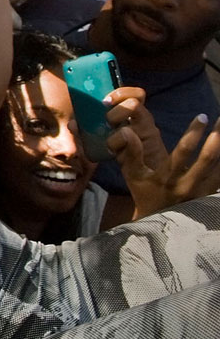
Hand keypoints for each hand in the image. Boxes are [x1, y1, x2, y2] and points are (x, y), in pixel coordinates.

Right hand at [108, 91, 219, 218]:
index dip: (193, 133)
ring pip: (219, 168)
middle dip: (216, 137)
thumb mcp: (134, 176)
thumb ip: (132, 153)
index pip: (183, 152)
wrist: (159, 221)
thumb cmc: (145, 194)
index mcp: (167, 178)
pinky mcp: (209, 195)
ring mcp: (201, 192)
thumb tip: (126, 130)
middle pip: (208, 158)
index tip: (201, 117)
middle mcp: (187, 184)